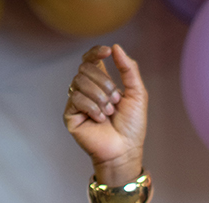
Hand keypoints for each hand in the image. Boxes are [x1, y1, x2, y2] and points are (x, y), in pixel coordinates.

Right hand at [63, 44, 147, 184]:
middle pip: (85, 68)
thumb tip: (116, 47)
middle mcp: (87, 89)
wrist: (125, 150)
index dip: (96, 52)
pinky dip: (92, 108)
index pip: (91, 59)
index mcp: (102, 82)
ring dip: (100, 97)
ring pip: (79, 81)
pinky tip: (100, 119)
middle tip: (115, 101)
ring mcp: (77, 101)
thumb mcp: (138, 94)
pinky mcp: (70, 113)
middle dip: (105, 83)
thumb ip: (129, 70)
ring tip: (109, 112)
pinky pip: (76, 98)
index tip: (107, 52)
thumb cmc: (132, 126)